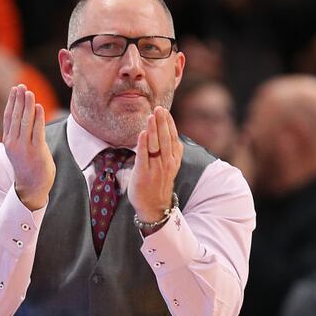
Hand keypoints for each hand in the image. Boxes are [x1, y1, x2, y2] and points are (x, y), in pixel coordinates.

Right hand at [3, 84, 53, 210]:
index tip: (15, 89)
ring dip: (28, 106)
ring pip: (25, 122)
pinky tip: (39, 107)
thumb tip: (23, 118)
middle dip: (19, 100)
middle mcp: (14, 143)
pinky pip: (37, 131)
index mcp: (8, 141)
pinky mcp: (37, 151)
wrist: (32, 186)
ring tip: (30, 93)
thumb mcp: (18, 149)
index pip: (9, 117)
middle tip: (22, 86)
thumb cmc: (27, 166)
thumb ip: (18, 134)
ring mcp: (25, 147)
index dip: (12, 102)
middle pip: (16, 117)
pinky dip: (38, 118)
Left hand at [129, 106, 182, 224]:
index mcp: (173, 159)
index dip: (169, 123)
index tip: (164, 110)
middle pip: (165, 138)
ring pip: (156, 145)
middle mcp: (167, 162)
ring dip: (153, 129)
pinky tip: (142, 133)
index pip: (172, 137)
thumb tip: (166, 131)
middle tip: (158, 108)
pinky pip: (144, 157)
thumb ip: (169, 150)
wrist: (154, 207)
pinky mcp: (143, 174)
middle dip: (162, 122)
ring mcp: (156, 168)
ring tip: (151, 116)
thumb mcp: (169, 166)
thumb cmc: (159, 183)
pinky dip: (143, 144)